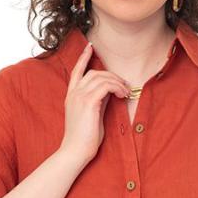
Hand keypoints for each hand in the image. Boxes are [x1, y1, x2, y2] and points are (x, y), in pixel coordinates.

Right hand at [60, 41, 130, 165]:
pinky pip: (106, 86)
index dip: (84, 58)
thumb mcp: (92, 115)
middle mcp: (74, 94)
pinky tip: (123, 95)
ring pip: (101, 77)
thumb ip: (98, 101)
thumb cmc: (84, 138)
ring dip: (117, 82)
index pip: (76, 71)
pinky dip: (117, 88)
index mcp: (71, 96)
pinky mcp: (88, 102)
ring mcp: (79, 97)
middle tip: (124, 85)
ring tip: (126, 92)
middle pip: (94, 72)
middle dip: (111, 75)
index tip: (90, 47)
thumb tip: (110, 91)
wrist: (75, 151)